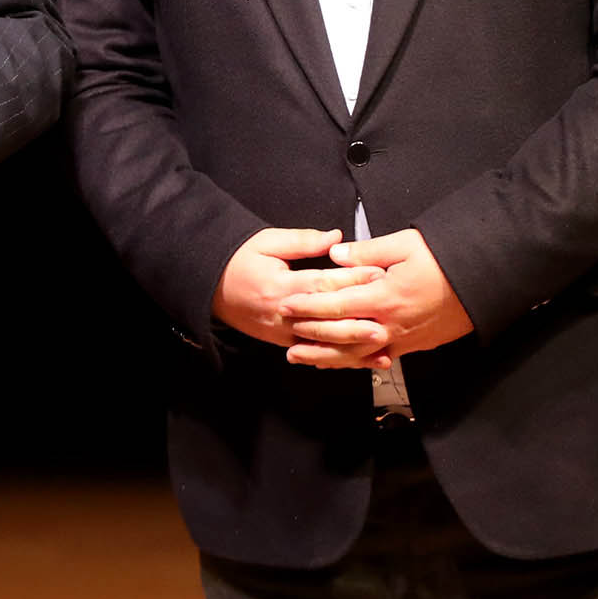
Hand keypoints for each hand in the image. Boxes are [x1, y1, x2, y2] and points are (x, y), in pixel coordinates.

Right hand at [212, 228, 387, 362]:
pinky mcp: (283, 342)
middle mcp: (283, 314)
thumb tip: (335, 238)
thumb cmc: (238, 260)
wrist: (209, 286)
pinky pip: (315, 353)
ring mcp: (283, 332)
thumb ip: (302, 241)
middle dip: (360, 320)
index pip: (324, 283)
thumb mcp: (266, 241)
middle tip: (388, 318)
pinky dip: (339, 358)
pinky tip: (360, 361)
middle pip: (328, 319)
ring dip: (354, 346)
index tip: (378, 274)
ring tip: (382, 346)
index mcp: (281, 286)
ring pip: (324, 343)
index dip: (353, 279)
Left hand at [280, 228, 474, 367]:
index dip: (309, 307)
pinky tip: (342, 363)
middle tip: (285, 340)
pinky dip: (356, 362)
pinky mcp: (416, 346)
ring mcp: (405, 339)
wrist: (488, 280)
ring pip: (359, 355)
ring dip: (329, 358)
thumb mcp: (404, 244)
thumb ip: (366, 252)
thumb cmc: (447, 258)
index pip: (336, 305)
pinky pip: (379, 358)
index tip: (286, 306)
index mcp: (384, 297)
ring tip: (303, 359)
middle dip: (312, 338)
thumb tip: (334, 254)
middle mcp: (391, 324)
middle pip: (342, 337)